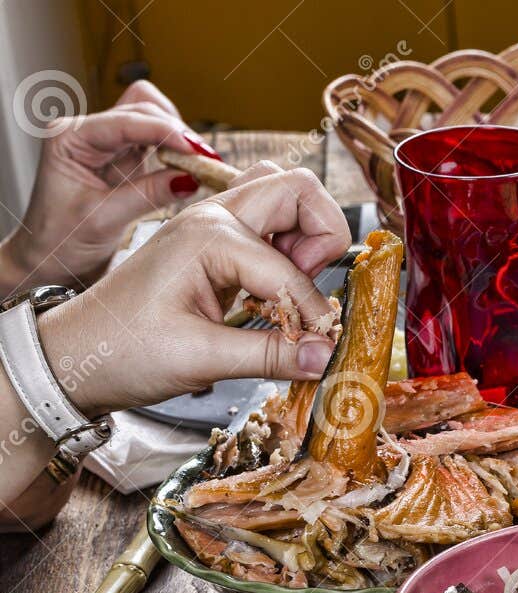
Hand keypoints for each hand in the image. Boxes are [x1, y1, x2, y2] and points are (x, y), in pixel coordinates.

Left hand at [0, 81, 216, 292]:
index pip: (125, 121)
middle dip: (175, 131)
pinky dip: (174, 151)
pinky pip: (155, 141)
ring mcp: (107, 143)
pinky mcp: (124, 159)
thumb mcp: (105, 219)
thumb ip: (148, 194)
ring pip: (151, 118)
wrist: (50, 260)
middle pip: (142, 108)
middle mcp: (87, 132)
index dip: (165, 131)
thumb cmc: (60, 240)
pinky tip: (187, 169)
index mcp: (70, 137)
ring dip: (177, 137)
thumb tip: (190, 178)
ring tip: (198, 166)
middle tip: (204, 162)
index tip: (197, 150)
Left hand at [34, 165, 351, 414]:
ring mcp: (211, 224)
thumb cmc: (121, 350)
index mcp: (207, 236)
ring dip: (305, 235)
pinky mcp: (212, 242)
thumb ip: (271, 355)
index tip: (318, 350)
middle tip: (311, 289)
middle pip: (297, 189)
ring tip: (295, 287)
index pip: (290, 268)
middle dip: (323, 235)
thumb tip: (326, 357)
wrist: (73, 355)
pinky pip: (266, 223)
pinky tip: (274, 292)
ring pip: (283, 196)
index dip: (312, 312)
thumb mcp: (200, 358)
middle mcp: (212, 217)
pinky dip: (287, 249)